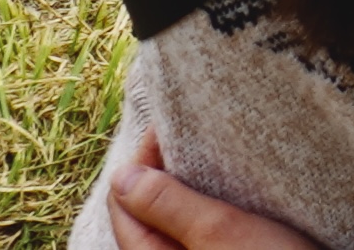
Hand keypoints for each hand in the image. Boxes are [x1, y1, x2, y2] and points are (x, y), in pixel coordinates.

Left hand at [107, 137, 323, 249]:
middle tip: (193, 131)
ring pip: (173, 220)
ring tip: (213, 154)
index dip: (143, 159)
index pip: (124, 203)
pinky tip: (231, 189)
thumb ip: (167, 206)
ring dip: (188, 186)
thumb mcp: (217, 231)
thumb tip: (122, 176)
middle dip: (164, 170)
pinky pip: (197, 230)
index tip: (172, 122)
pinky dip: (207, 204)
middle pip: (146, 212)